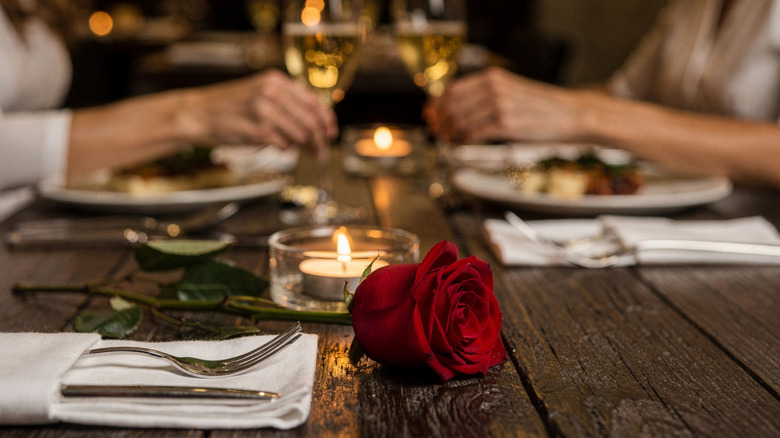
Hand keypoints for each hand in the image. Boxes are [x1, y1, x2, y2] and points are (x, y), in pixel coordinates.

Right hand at [183, 69, 338, 151]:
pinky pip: (284, 144)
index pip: (313, 102)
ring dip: (302, 146)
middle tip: (319, 151)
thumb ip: (286, 102)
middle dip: (320, 139)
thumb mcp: (260, 93)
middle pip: (311, 121)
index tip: (331, 132)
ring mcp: (264, 110)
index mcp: (276, 80)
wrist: (198, 114)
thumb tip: (317, 122)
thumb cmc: (230, 107)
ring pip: (301, 134)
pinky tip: (276, 146)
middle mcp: (272, 92)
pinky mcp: (257, 129)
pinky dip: (284, 149)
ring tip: (296, 149)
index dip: (326, 120)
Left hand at [424, 67, 583, 143]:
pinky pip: (473, 134)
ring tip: (449, 143)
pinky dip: (463, 143)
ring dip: (449, 135)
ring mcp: (500, 105)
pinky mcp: (506, 124)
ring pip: (459, 122)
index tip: (431, 118)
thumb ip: (485, 96)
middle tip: (438, 135)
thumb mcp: (510, 91)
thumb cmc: (540, 107)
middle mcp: (494, 87)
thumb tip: (454, 110)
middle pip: (451, 106)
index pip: (452, 90)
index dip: (437, 106)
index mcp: (493, 77)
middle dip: (440, 123)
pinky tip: (463, 147)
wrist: (571, 113)